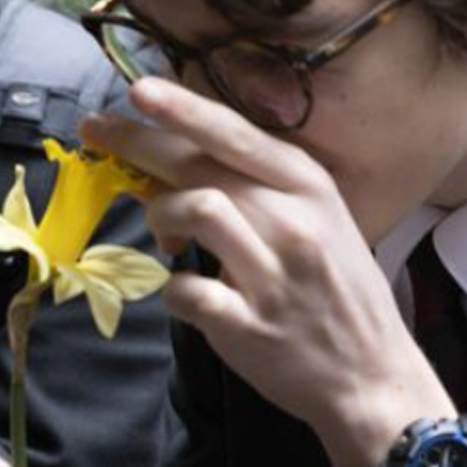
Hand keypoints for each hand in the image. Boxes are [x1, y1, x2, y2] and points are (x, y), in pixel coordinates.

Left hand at [81, 78, 455, 466]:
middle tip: (95, 131)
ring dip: (161, 215)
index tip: (138, 89)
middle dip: (138, 143)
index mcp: (310, 188)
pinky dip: (173, 289)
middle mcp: (294, 222)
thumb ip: (250, 189)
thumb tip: (164, 165)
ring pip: (195, 209)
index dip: (184, 109)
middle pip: (202, 165)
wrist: (371, 377)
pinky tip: (189, 294)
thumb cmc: (335, 290)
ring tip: (165, 236)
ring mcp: (272, 275)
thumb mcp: (312, 222)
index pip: (236, 135)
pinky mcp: (248, 324)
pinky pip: (185, 289)